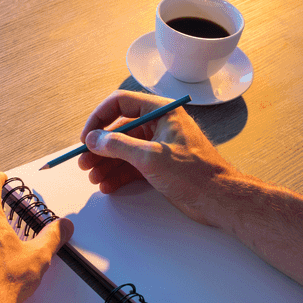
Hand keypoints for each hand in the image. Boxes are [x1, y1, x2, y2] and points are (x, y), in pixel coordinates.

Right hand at [78, 90, 238, 226]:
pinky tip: (107, 185)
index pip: (121, 103)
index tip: (87, 137)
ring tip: (94, 177)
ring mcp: (158, 145)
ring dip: (106, 163)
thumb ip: (118, 146)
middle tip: (84, 162)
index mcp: (162, 111)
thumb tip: (94, 140)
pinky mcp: (159, 165)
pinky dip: (118, 175)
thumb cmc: (195, 173)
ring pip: (123, 149)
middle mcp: (159, 125)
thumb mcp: (150, 157)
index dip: (99, 118)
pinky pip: (131, 165)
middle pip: (119, 129)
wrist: (218, 199)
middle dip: (100, 147)